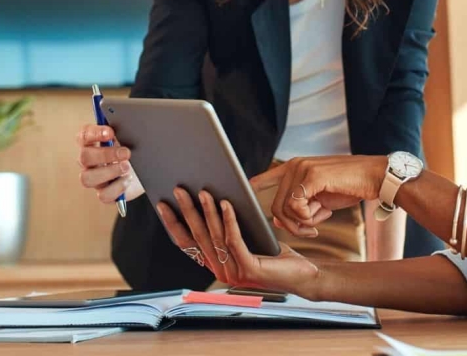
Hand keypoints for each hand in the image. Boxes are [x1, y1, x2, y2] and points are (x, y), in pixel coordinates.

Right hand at [76, 124, 144, 203]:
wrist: (148, 171)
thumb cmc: (134, 150)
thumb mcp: (130, 137)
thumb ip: (123, 128)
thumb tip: (124, 120)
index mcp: (92, 144)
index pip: (83, 136)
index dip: (94, 133)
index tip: (110, 132)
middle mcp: (89, 162)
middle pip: (84, 157)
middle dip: (105, 154)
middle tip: (126, 152)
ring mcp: (95, 179)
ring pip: (87, 179)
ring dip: (109, 172)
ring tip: (127, 167)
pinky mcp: (105, 193)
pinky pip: (103, 195)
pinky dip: (116, 188)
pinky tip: (128, 180)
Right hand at [155, 188, 319, 295]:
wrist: (303, 275)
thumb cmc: (275, 254)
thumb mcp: (247, 238)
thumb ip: (228, 228)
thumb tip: (212, 197)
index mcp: (216, 264)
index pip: (187, 243)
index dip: (173, 224)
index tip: (162, 204)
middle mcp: (220, 270)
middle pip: (198, 236)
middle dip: (186, 211)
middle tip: (178, 190)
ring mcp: (233, 272)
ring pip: (215, 236)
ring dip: (207, 211)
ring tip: (204, 191)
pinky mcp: (249, 269)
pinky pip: (234, 239)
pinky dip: (229, 219)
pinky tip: (226, 203)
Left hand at [251, 156, 388, 235]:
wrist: (375, 177)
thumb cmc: (349, 188)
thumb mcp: (320, 200)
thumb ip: (300, 208)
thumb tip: (278, 222)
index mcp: (295, 168)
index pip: (265, 178)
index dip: (253, 188)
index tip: (245, 196)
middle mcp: (294, 166)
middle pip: (275, 206)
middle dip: (291, 225)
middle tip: (311, 231)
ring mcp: (302, 168)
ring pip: (284, 209)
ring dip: (300, 224)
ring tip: (318, 224)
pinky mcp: (312, 176)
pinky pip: (296, 206)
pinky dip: (307, 218)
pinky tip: (323, 216)